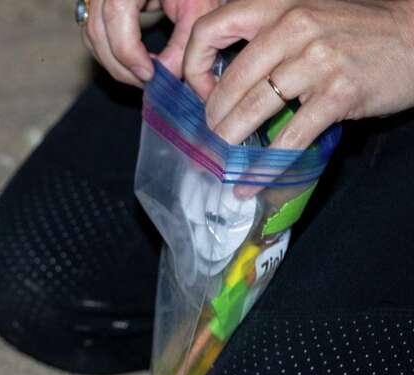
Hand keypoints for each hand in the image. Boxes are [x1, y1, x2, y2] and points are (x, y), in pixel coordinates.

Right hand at [82, 0, 219, 85]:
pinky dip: (111, 51)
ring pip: (92, 36)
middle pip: (97, 33)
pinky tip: (134, 60)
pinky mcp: (98, 4)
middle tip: (146, 82)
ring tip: (141, 74)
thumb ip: (182, 42)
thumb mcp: (196, 5)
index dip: (129, 53)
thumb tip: (166, 76)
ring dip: (113, 62)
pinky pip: (94, 33)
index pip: (116, 18)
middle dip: (120, 66)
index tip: (150, 75)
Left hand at [184, 0, 413, 149]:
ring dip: (230, 141)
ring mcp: (317, 59)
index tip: (199, 90)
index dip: (193, 64)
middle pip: (230, 81)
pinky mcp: (339, 93)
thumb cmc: (354, 30)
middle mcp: (293, 26)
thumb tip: (216, 82)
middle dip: (213, 118)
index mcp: (277, 5)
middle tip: (212, 136)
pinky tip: (249, 184)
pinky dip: (265, 166)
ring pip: (252, 109)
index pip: (212, 27)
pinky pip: (290, 137)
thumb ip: (264, 38)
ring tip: (223, 159)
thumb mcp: (305, 14)